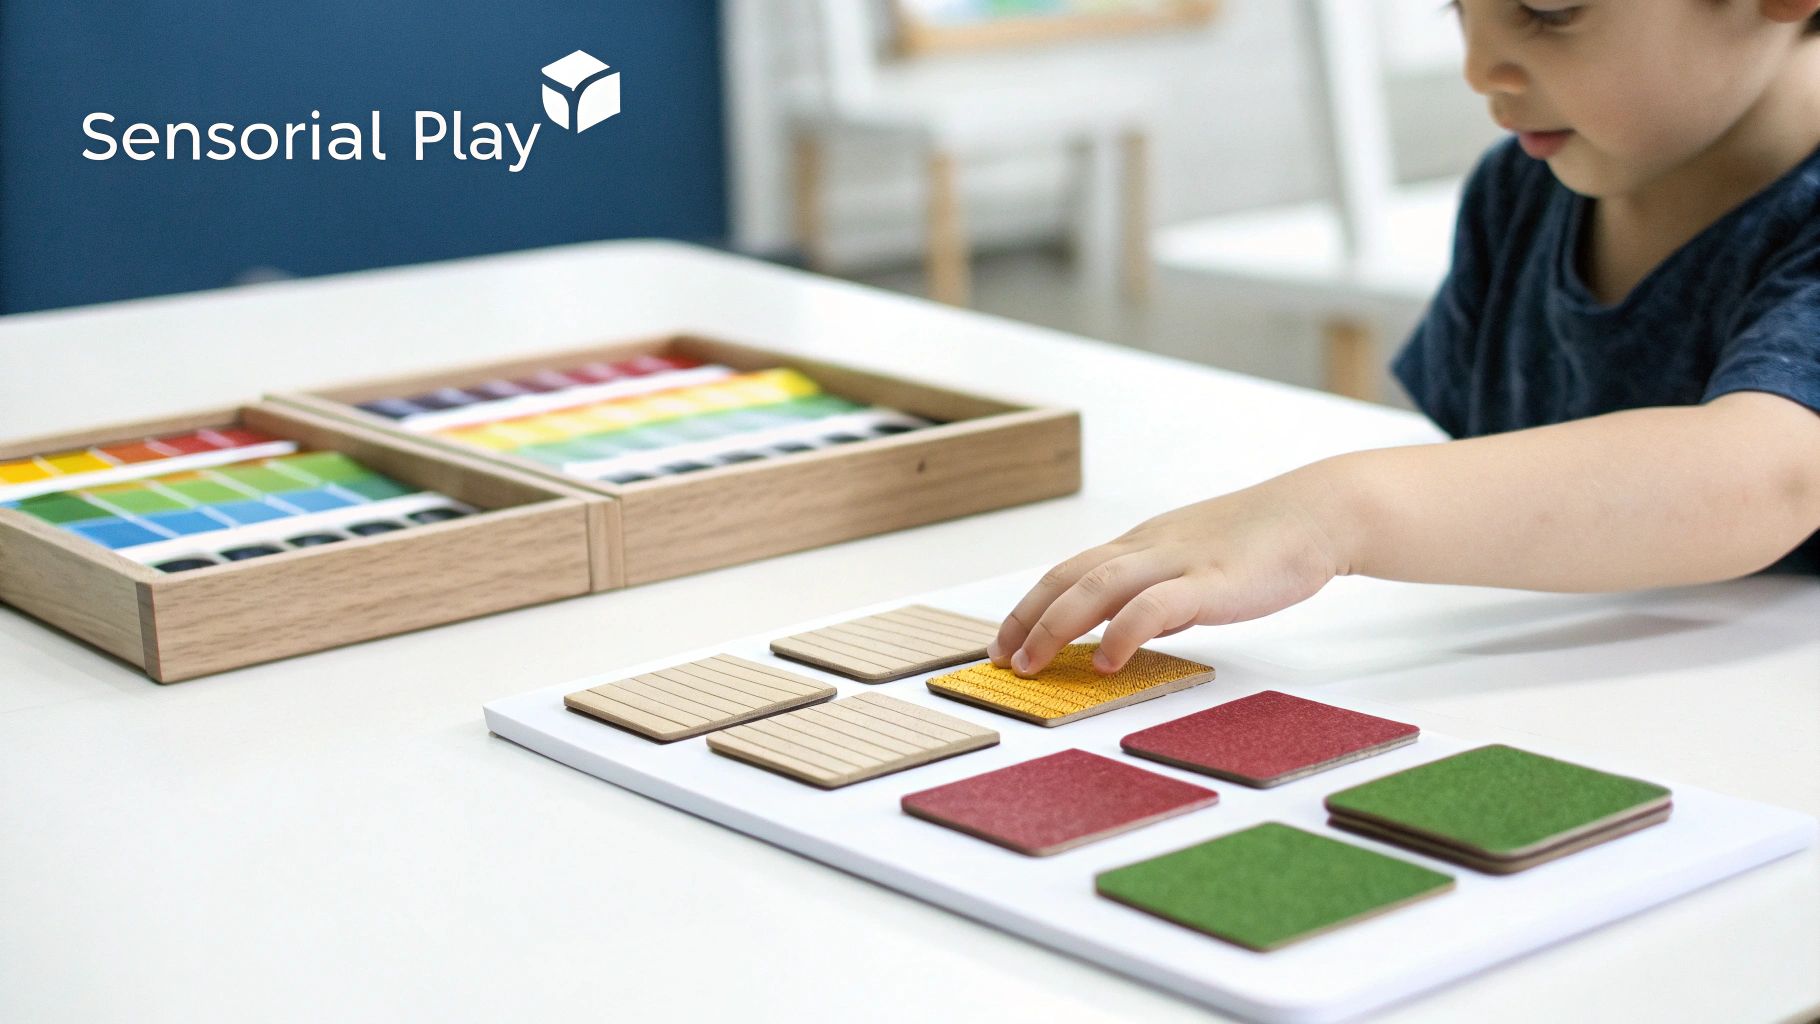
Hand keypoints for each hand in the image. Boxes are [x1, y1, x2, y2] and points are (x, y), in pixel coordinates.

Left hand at [987, 466, 1352, 675]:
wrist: (1317, 513)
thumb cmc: (1259, 544)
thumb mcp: (1193, 567)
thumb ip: (1159, 599)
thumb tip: (1129, 636)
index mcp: (1142, 544)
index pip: (1069, 571)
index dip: (1030, 606)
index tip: (1004, 642)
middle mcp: (1149, 548)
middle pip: (1069, 577)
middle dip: (1028, 619)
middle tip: (1003, 661)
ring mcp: (1179, 561)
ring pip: (1099, 585)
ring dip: (1056, 625)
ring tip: (1033, 665)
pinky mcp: (1213, 581)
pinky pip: (1156, 605)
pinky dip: (1123, 631)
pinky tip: (1106, 660)